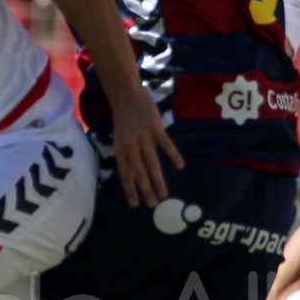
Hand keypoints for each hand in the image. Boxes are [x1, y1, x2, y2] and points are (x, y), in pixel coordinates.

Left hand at [109, 85, 184, 207]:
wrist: (126, 95)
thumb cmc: (124, 119)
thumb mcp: (119, 138)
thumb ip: (127, 155)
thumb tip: (134, 174)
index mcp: (120, 150)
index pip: (125, 174)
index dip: (130, 189)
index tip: (135, 204)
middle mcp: (130, 146)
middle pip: (139, 172)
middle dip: (146, 190)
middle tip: (153, 204)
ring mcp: (143, 137)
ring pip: (152, 163)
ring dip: (158, 180)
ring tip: (164, 194)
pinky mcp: (155, 127)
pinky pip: (166, 145)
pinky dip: (173, 156)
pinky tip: (180, 166)